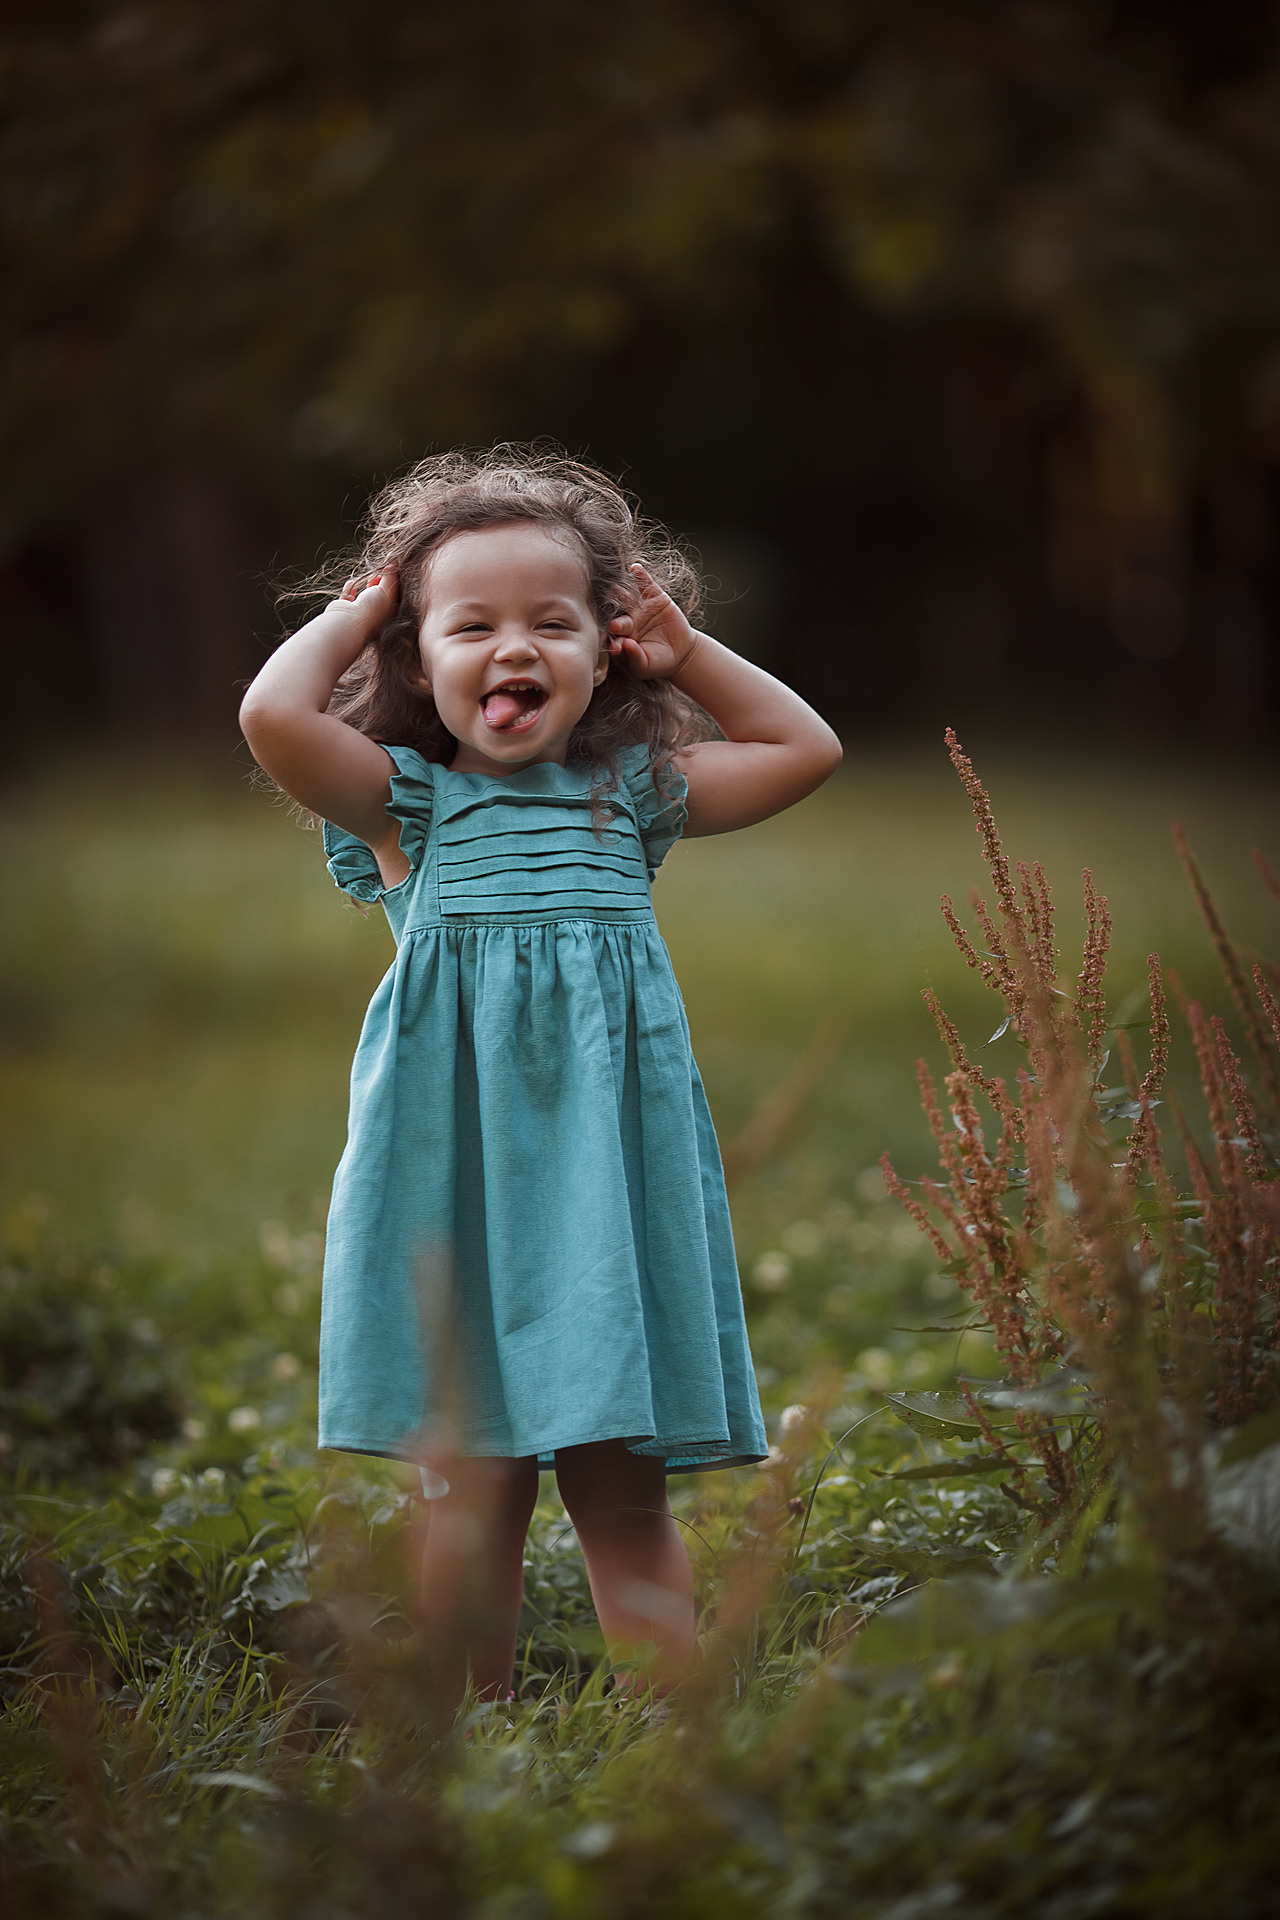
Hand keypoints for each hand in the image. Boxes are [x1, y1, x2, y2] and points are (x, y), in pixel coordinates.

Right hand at [331, 565, 398, 636]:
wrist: (348, 623)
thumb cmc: (371, 609)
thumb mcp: (387, 589)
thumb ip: (391, 573)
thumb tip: (393, 557)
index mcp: (389, 614)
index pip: (393, 594)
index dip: (392, 581)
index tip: (389, 570)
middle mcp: (376, 615)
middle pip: (380, 594)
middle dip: (379, 581)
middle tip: (378, 574)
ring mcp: (360, 614)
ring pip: (365, 595)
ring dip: (367, 584)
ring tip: (369, 577)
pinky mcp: (346, 610)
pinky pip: (349, 596)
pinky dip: (351, 588)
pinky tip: (352, 582)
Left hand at [607, 563, 701, 679]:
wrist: (680, 652)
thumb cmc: (657, 663)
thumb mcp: (645, 665)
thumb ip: (634, 656)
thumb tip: (625, 645)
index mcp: (621, 637)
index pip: (613, 636)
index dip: (613, 639)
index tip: (615, 646)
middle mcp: (627, 620)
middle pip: (617, 615)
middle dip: (614, 617)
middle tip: (613, 623)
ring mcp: (639, 608)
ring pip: (627, 597)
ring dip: (619, 592)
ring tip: (613, 586)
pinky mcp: (654, 598)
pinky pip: (645, 585)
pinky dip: (641, 576)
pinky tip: (635, 569)